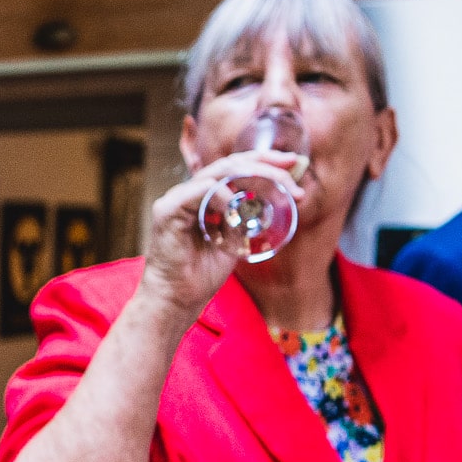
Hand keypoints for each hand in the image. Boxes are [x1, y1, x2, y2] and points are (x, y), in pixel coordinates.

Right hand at [137, 149, 307, 317]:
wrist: (177, 299)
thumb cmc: (201, 275)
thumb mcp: (234, 241)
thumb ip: (244, 220)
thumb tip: (271, 202)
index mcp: (204, 197)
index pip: (235, 168)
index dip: (264, 162)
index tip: (292, 164)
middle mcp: (189, 192)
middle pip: (230, 164)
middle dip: (265, 163)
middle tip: (291, 167)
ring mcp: (177, 199)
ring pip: (218, 172)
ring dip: (253, 176)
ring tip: (278, 185)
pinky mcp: (169, 210)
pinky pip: (201, 191)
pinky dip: (224, 195)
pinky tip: (239, 206)